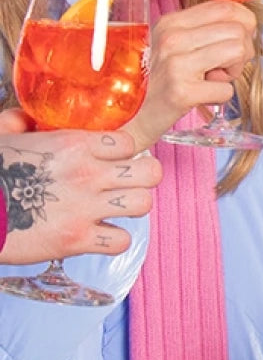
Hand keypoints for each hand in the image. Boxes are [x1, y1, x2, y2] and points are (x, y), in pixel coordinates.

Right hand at [0, 116, 161, 264]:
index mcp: (75, 144)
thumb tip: (24, 118)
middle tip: (126, 184)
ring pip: (142, 204)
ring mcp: (85, 207)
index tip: (113, 161)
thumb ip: (18, 122)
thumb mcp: (3, 137)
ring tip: (115, 210)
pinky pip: (121, 241)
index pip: (130, 142)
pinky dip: (114, 241)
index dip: (124, 153)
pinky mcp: (76, 239)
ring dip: (131, 208)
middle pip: (151, 172)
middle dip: (142, 178)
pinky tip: (99, 236)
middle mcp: (88, 172)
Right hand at [123, 0, 256, 149]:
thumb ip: (201, 31)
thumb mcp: (170, 45)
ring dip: (234, 72)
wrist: (123, 118)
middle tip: (223, 67)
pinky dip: (219, 97)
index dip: (244, 23)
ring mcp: (176, 64)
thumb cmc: (154, 82)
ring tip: (211, 80)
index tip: (239, 39)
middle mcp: (172, 38)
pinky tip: (199, 98)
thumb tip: (243, 25)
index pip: (226, 7)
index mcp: (171, 22)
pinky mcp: (181, 92)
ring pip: (238, 51)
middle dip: (242, 51)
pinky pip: (227, 90)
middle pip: (238, 30)